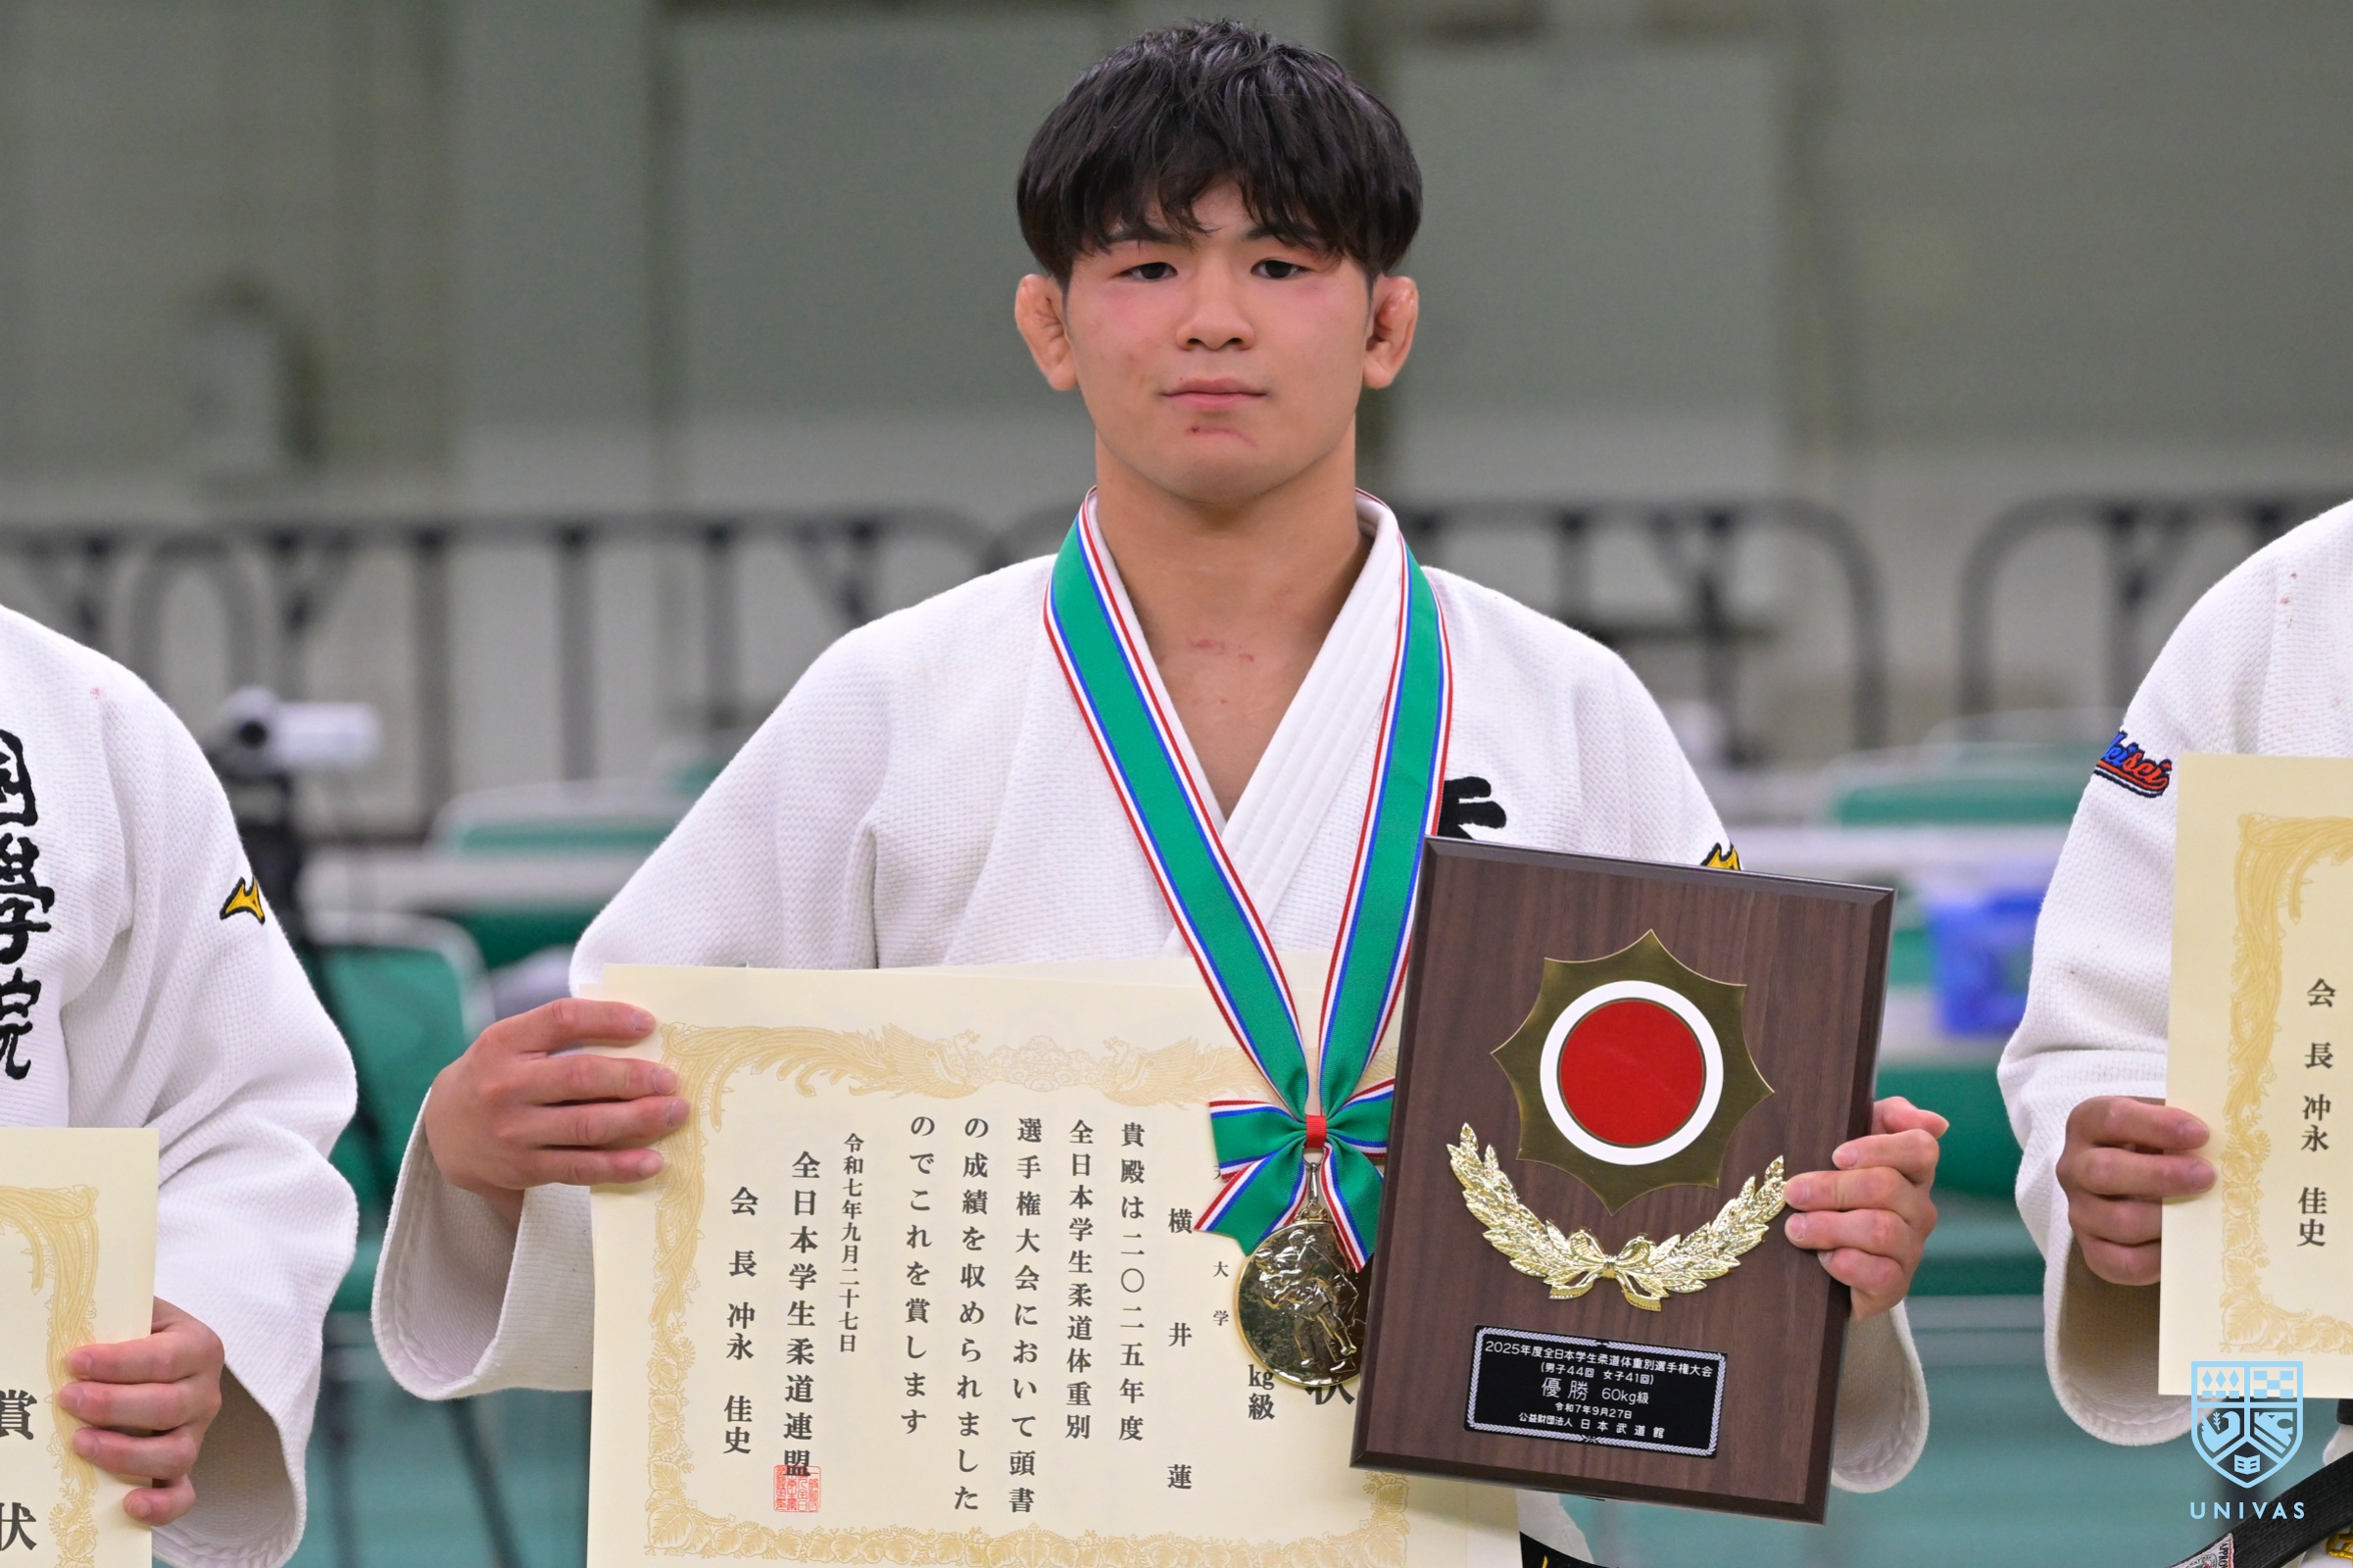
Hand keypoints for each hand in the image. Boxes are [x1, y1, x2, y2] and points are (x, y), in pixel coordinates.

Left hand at [57, 1297, 223, 1525]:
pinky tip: (129, 1502)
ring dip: (124, 1452)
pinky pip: (183, 1494)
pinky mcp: (183, 1467)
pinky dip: (161, 1505)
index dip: (118, 1363)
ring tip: (79, 1442)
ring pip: (174, 1453)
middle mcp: (206, 1393)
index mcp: (200, 1347)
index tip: (73, 1361)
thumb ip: (114, 1319)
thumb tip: (64, 1327)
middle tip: (67, 1399)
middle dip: (112, 1405)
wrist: (162, 1357)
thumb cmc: (140, 1336)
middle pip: (167, 1407)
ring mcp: (197, 1433)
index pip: (164, 1358)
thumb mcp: (137, 1315)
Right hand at [422, 999, 682, 1225]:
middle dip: (634, 1078)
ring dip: (639, 1120)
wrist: (445, 1131)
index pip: (561, 1019)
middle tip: (672, 1080)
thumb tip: (639, 1033)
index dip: (608, 1018)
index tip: (648, 1023)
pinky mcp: (523, 1168)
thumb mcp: (512, 1043)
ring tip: (675, 1113)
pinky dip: (620, 1165)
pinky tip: (652, 1160)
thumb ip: (560, 1035)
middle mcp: (504, 1085)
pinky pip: (580, 1167)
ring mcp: (513, 1130)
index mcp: (503, 1042)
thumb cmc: (497, 1076)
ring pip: (586, 1125)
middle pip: (580, 1076)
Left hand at [1782, 1096, 1946, 1319]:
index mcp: (1912, 1171)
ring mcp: (1910, 1249)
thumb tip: (1934, 1121)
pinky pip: (1878, 1273)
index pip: (1921, 1148)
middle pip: (1886, 1187)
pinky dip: (1843, 1263)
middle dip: (1832, 1188)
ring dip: (1829, 1227)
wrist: (1820, 1261)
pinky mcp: (1894, 1286)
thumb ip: (1886, 1117)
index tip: (1837, 1154)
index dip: (1879, 1148)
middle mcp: (1919, 1209)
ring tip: (1795, 1228)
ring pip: (1879, 1230)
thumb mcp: (1847, 1144)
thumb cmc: (1834, 1192)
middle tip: (1793, 1192)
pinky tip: (1822, 1258)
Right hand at [2054, 1094, 2212, 1285]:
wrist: (2131, 1185)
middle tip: (2206, 1176)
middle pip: (2104, 1171)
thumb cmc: (2155, 1147)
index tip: (2200, 1133)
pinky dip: (2157, 1259)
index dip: (2156, 1125)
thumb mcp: (2160, 1127)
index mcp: (2087, 1124)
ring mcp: (2079, 1211)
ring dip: (2164, 1219)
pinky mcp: (2091, 1250)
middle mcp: (2073, 1167)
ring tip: (2199, 1216)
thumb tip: (2227, 1140)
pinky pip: (2121, 1263)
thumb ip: (2181, 1130)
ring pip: (2116, 1221)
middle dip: (2160, 1175)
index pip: (2112, 1118)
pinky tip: (2182, 1247)